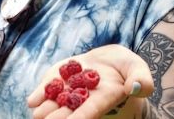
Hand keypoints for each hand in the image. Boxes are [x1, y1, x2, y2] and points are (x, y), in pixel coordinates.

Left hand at [27, 44, 153, 118]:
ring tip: (37, 113)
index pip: (92, 111)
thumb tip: (135, 87)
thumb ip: (141, 80)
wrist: (110, 60)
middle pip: (70, 111)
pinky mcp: (60, 80)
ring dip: (46, 109)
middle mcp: (85, 99)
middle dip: (58, 116)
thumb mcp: (138, 69)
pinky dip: (40, 94)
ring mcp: (70, 90)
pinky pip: (48, 89)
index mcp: (104, 98)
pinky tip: (32, 100)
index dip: (82, 117)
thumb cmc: (128, 68)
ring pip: (56, 103)